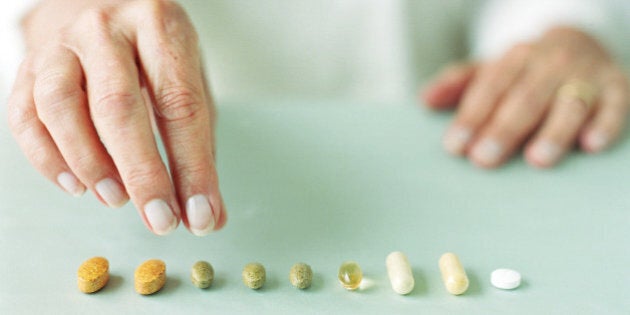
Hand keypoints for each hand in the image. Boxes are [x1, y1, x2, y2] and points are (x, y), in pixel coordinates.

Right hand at [7, 0, 225, 234]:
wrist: (97, 4)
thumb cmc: (152, 52)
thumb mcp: (188, 80)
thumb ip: (199, 145)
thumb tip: (208, 215)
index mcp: (160, 26)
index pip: (180, 104)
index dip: (192, 166)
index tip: (200, 215)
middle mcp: (107, 28)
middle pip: (118, 107)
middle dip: (142, 174)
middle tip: (161, 220)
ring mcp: (62, 44)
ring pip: (62, 107)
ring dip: (90, 164)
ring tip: (116, 199)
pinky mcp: (29, 65)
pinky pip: (25, 116)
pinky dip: (48, 159)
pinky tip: (77, 186)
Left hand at [423, 27, 629, 167]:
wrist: (579, 42)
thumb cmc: (524, 70)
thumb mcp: (490, 70)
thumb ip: (458, 84)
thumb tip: (425, 101)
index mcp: (516, 58)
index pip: (490, 88)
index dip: (471, 118)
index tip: (455, 146)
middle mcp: (551, 63)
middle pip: (525, 98)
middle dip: (503, 130)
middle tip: (484, 160)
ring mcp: (586, 75)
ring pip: (569, 104)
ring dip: (554, 132)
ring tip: (537, 159)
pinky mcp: (617, 87)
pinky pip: (616, 106)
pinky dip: (605, 124)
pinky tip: (591, 145)